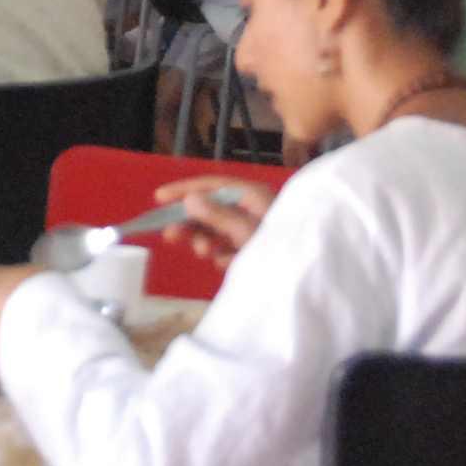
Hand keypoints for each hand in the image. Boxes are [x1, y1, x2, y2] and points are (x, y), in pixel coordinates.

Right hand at [147, 175, 273, 263]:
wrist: (306, 280)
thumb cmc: (280, 249)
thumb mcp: (247, 232)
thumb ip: (218, 216)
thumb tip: (190, 199)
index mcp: (252, 196)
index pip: (212, 185)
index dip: (185, 190)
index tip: (159, 199)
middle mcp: (252, 208)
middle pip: (212, 208)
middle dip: (191, 222)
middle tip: (171, 236)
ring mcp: (254, 228)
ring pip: (218, 229)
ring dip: (205, 240)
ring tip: (203, 253)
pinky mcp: (255, 248)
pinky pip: (229, 247)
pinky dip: (222, 254)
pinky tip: (223, 263)